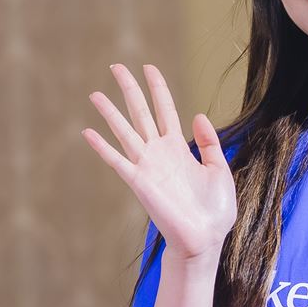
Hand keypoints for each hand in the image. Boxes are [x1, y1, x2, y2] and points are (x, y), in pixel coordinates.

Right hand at [84, 64, 236, 263]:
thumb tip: (198, 115)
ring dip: (109, 113)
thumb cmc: (214, 210)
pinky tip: (88, 132)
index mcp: (180, 148)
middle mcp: (160, 153)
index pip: (165, 109)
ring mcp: (147, 166)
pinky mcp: (139, 182)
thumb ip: (210, 142)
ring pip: (125, 131)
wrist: (205, 239)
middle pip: (141, 112)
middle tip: (115, 67)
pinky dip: (102, 147)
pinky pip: (117, 160)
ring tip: (95, 93)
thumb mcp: (219, 169)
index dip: (157, 88)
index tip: (148, 67)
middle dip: (128, 89)